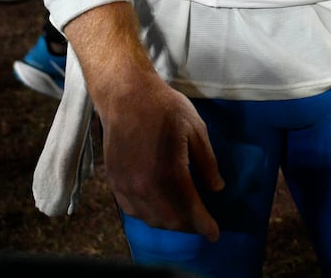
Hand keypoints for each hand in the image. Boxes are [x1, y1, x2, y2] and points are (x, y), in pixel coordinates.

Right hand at [99, 80, 224, 239]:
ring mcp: (126, 186)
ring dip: (169, 223)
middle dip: (188, 226)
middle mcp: (144, 186)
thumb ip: (207, 163)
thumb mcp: (196, 130)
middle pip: (169, 220)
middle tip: (202, 224)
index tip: (214, 234)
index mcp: (169, 173)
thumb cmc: (165, 109)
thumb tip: (216, 189)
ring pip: (150, 218)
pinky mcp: (114, 182)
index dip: (204, 225)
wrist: (126, 96)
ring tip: (183, 219)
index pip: (189, 210)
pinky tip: (159, 209)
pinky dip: (149, 215)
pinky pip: (133, 210)